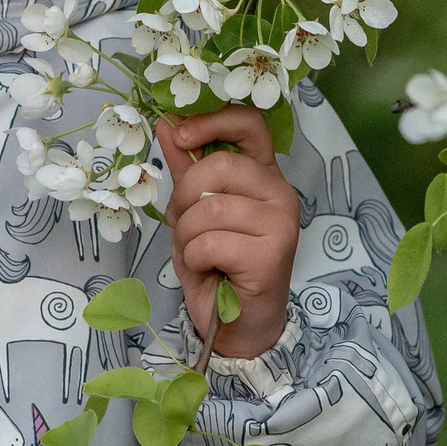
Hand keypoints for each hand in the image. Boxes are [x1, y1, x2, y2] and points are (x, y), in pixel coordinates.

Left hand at [157, 106, 300, 359]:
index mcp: (263, 174)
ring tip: (198, 252)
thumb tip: (165, 123)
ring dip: (187, 235)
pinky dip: (195, 258)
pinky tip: (208, 269)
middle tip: (183, 223)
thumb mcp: (193, 211)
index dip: (211, 120)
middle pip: (219, 166)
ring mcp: (281, 222)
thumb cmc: (217, 265)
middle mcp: (279, 192)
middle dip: (184, 196)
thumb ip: (185, 168)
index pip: (250, 124)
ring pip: (210, 208)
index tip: (179, 135)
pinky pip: (211, 241)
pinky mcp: (272, 253)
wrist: (238, 324)